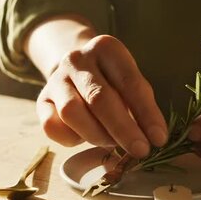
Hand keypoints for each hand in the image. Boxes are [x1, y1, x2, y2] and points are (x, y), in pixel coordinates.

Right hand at [36, 35, 167, 156]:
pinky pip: (52, 126)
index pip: (130, 82)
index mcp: (106, 48)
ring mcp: (56, 78)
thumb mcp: (130, 83)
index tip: (159, 138)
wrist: (76, 70)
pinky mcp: (41, 100)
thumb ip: (141, 106)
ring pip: (72, 112)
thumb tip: (153, 138)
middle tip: (141, 151)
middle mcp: (77, 59)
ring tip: (113, 144)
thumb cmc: (112, 81)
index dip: (146, 113)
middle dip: (123, 129)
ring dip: (97, 135)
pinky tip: (85, 138)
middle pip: (99, 98)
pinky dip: (71, 139)